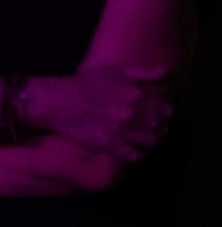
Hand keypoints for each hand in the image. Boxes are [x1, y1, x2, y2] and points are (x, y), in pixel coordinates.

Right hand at [19, 66, 173, 162]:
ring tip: (146, 141)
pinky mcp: (111, 145)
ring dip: (151, 141)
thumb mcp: (117, 72)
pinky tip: (134, 152)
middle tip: (156, 129)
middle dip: (160, 128)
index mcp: (139, 95)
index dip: (165, 111)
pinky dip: (138, 155)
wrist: (59, 102)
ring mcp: (124, 131)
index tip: (161, 113)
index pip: (166, 107)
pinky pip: (133, 155)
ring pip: (150, 142)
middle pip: (160, 126)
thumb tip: (166, 71)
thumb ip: (144, 73)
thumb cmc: (86, 83)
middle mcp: (135, 114)